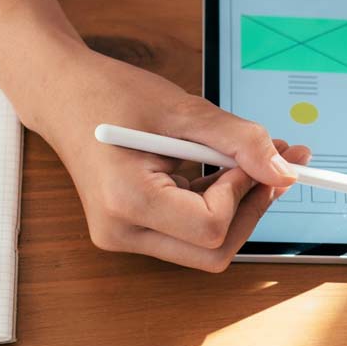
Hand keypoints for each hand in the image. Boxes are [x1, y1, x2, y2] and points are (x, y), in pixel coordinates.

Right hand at [36, 49, 308, 271]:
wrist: (62, 95)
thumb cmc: (111, 95)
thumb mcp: (184, 109)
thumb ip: (240, 141)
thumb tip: (284, 172)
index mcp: (126, 201)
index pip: (210, 226)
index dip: (243, 193)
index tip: (253, 157)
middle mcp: (122, 231)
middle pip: (213, 250)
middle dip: (252, 208)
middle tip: (279, 166)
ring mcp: (126, 235)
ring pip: (206, 246)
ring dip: (241, 205)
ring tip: (259, 159)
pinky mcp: (135, 229)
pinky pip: (191, 231)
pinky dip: (219, 202)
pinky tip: (229, 168)